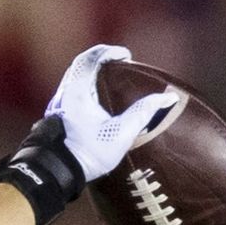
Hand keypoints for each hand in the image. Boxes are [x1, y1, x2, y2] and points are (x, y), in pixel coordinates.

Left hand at [44, 44, 179, 180]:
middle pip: (80, 65)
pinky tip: (98, 96)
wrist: (58, 172)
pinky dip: (86, 84)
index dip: (108, 52)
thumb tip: (167, 97)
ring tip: (111, 77)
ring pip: (74, 78)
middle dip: (100, 59)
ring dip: (92, 72)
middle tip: (120, 62)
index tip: (126, 55)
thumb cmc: (88, 153)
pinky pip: (72, 89)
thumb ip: (143, 112)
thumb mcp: (120, 133)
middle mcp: (64, 94)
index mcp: (76, 93)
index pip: (89, 60)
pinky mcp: (57, 115)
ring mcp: (58, 104)